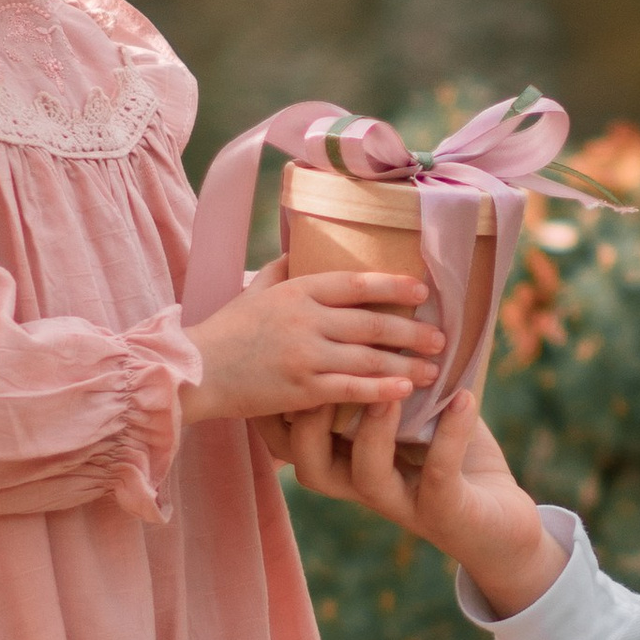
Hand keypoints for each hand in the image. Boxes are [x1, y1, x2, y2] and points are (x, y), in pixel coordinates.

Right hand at [183, 264, 443, 426]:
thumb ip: (284, 268)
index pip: (357, 283)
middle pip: (373, 323)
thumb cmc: (227, 329)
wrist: (197, 370)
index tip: (423, 291)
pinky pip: (351, 389)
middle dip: (412, 332)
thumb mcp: (255, 289)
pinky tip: (406, 393)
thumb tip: (304, 246)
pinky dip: (382, 391)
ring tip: (433, 371)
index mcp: (298, 290)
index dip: (394, 285)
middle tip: (442, 338)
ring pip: (369, 359)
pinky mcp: (301, 389)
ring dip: (406, 364)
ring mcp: (305, 355)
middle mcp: (306, 320)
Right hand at [283, 386, 567, 620]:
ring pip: (367, 473)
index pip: (294, 444)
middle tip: (324, 372)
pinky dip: (451, 434)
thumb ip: (396, 379)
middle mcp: (366, 488)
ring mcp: (403, 503)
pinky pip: (439, 474)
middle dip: (308, 421)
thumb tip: (387, 306)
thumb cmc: (457, 463)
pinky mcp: (445, 512)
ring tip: (390, 389)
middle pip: (311, 464)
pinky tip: (466, 398)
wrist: (503, 527)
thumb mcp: (421, 418)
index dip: (277, 412)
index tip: (281, 358)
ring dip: (373, 429)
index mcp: (350, 463)